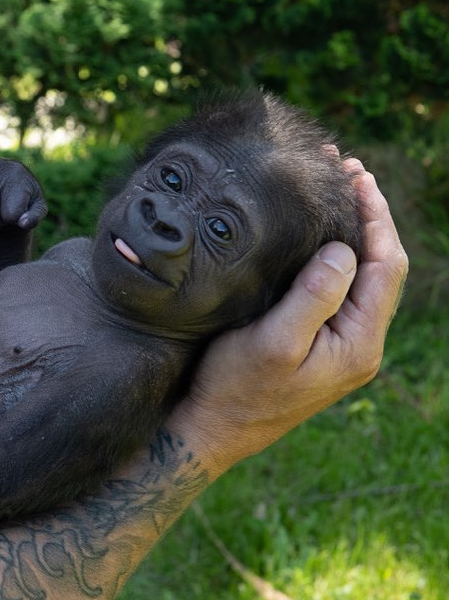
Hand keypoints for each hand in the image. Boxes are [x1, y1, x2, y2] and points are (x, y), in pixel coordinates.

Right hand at [168, 160, 407, 477]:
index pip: (385, 266)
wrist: (213, 430)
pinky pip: (341, 289)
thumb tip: (346, 249)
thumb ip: (314, 295)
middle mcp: (359, 344)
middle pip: (380, 267)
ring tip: (335, 190)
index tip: (356, 175)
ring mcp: (341, 345)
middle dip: (368, 216)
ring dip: (353, 231)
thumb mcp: (273, 342)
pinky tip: (316, 235)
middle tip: (346, 169)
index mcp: (359, 343)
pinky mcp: (320, 343)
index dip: (376, 217)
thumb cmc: (235, 388)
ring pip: (362, 277)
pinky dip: (335, 254)